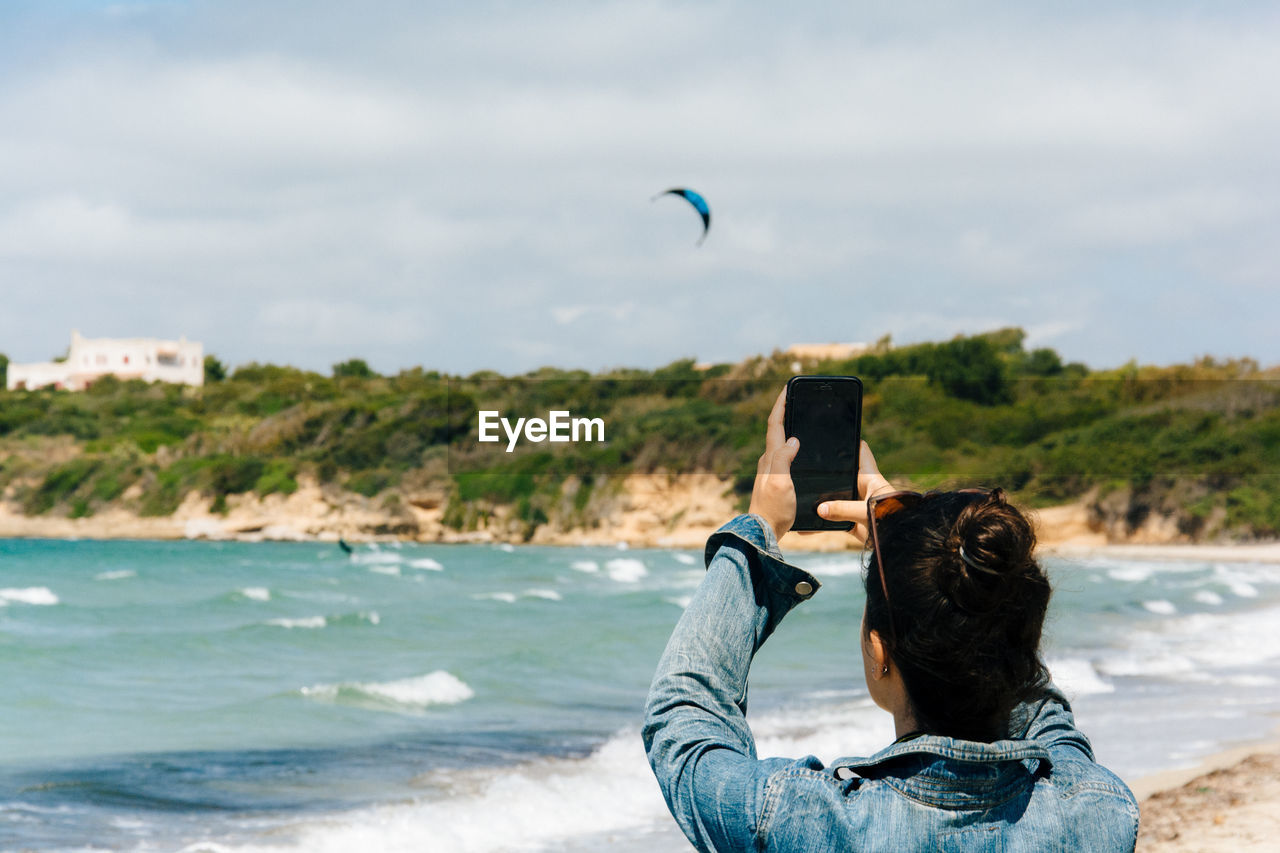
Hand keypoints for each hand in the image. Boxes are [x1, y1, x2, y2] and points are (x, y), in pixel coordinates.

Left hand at [747, 387, 799, 540]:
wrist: (764, 532)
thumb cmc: (773, 509)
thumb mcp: (780, 482)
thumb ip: (784, 459)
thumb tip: (793, 439)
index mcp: (770, 457)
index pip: (775, 424)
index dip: (781, 405)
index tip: (787, 388)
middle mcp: (768, 460)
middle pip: (777, 430)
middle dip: (785, 411)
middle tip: (794, 397)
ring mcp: (771, 470)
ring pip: (780, 442)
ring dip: (788, 427)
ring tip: (799, 417)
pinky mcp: (776, 480)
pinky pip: (784, 455)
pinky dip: (792, 444)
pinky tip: (800, 449)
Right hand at [815, 441, 896, 544]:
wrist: (900, 544)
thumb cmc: (893, 520)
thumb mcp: (867, 511)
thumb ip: (843, 509)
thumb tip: (819, 509)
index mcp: (870, 477)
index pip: (861, 452)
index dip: (851, 442)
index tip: (835, 435)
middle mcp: (862, 488)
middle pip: (841, 474)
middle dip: (827, 473)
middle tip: (807, 466)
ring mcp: (856, 504)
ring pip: (835, 497)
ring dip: (822, 500)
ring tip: (802, 496)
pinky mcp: (852, 521)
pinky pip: (833, 519)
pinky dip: (821, 523)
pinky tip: (807, 526)